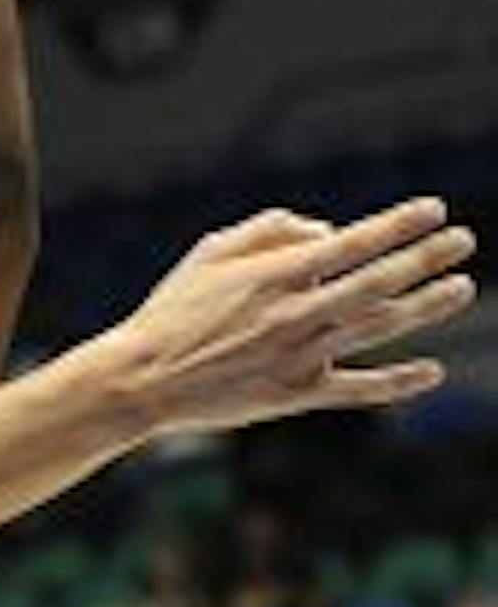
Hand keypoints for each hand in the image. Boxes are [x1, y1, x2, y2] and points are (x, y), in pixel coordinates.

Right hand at [112, 198, 474, 436]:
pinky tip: (430, 371)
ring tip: (462, 288)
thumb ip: (273, 228)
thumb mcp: (212, 251)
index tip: (436, 210)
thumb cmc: (174, 310)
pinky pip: (357, 389)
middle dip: (426, 258)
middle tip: (465, 241)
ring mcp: (298, 357)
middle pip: (378, 281)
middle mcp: (295, 314)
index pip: (353, 242)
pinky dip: (396, 382)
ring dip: (426, 307)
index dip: (399, 224)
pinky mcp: (294, 396)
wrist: (141, 380)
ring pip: (377, 329)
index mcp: (275, 275)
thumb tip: (330, 233)